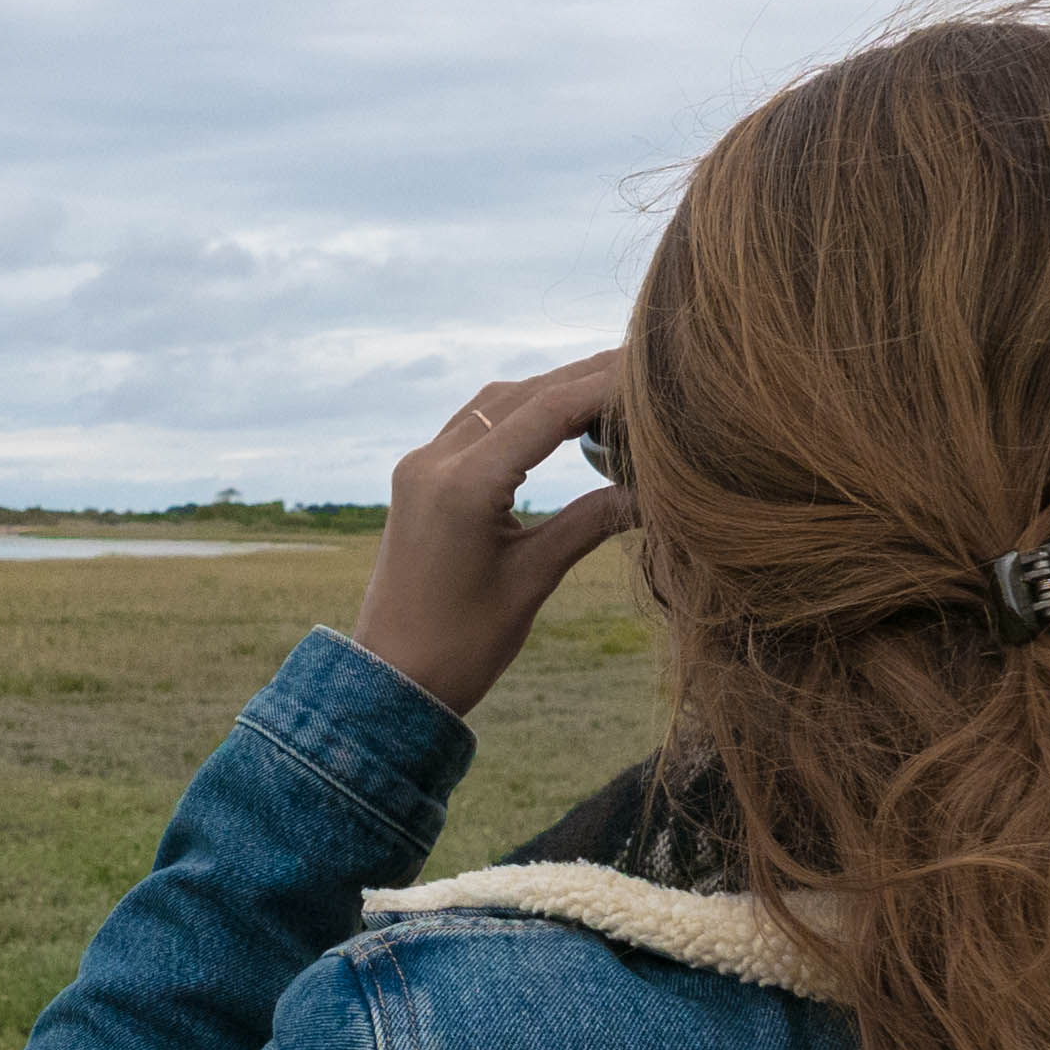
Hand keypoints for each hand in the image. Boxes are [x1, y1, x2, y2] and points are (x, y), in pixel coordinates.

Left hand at [351, 351, 634, 717]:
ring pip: (498, 403)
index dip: (608, 386)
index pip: (550, 409)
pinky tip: (562, 418)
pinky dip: (523, 412)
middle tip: (650, 368)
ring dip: (555, 389)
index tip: (658, 375)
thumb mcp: (534, 580)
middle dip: (587, 377)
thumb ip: (591, 522)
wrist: (391, 680)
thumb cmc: (462, 645)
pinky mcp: (419, 477)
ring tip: (615, 388)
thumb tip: (654, 490)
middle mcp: (434, 460)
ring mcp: (421, 464)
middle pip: (524, 394)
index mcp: (463, 485)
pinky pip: (476, 424)